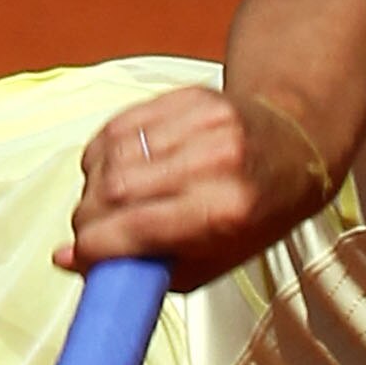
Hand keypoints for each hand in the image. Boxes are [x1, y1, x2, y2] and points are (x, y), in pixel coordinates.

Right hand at [59, 86, 332, 290]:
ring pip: (111, 154)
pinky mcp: (186, 96)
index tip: (80, 257)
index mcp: (227, 211)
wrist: (297, 144)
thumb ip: (145, 268)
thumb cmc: (255, 215)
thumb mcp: (213, 260)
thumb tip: (68, 261)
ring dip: (92, 186)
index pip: (137, 227)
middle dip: (88, 218)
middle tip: (87, 234)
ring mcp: (201, 122)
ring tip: (102, 204)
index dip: (95, 246)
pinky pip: (119, 125)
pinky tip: (112, 170)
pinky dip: (104, 153)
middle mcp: (214, 161)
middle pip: (115, 189)